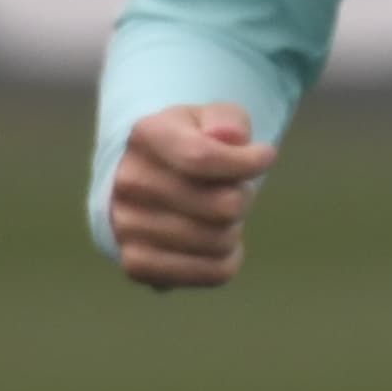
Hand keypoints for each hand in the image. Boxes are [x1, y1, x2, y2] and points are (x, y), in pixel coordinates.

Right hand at [110, 103, 274, 289]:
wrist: (150, 180)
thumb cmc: (194, 144)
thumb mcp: (212, 117)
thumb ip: (228, 119)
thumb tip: (229, 137)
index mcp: (146, 136)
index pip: (203, 157)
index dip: (249, 161)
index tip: (264, 156)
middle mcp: (128, 182)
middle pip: (224, 206)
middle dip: (242, 196)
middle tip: (230, 189)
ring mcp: (126, 225)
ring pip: (221, 241)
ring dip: (233, 228)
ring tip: (216, 213)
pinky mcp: (137, 263)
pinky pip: (212, 272)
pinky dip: (226, 259)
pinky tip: (214, 241)